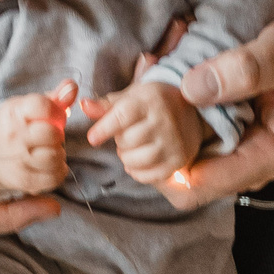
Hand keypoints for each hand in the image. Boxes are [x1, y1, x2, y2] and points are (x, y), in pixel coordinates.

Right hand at [0, 81, 77, 193]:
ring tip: (49, 150)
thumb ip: (54, 97)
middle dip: (58, 135)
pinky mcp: (24, 180)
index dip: (57, 111)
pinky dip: (58, 171)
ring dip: (59, 154)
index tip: (54, 117)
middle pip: (53, 134)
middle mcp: (13, 136)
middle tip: (51, 137)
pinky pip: (55, 177)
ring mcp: (18, 160)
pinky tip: (50, 165)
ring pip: (56, 156)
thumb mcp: (27, 107)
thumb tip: (72, 86)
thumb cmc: (16, 128)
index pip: (43, 106)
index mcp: (14, 112)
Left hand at [85, 78, 205, 185]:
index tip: (93, 138)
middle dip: (120, 141)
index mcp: (150, 101)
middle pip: (127, 141)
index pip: (123, 116)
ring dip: (127, 157)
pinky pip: (149, 176)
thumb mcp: (130, 98)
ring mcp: (174, 143)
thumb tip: (84, 106)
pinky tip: (140, 161)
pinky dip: (138, 172)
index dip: (104, 129)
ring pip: (136, 161)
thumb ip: (105, 106)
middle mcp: (165, 121)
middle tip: (128, 134)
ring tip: (134, 147)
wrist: (189, 111)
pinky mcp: (179, 160)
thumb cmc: (152, 104)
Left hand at [160, 3, 273, 210]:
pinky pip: (192, 131)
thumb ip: (245, 70)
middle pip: (181, 174)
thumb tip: (192, 89)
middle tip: (143, 83)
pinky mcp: (233, 129)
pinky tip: (167, 68)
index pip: (194, 187)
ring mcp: (240, 146)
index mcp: (265, 155)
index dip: (160, 159)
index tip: (144, 115)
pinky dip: (174, 106)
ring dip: (162, 118)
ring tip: (153, 67)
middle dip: (156, 136)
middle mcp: (249, 160)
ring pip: (183, 150)